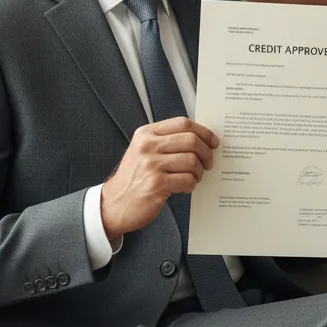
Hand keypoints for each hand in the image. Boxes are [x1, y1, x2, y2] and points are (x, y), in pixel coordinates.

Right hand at [100, 117, 217, 238]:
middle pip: (191, 140)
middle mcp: (147, 146)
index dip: (203, 131)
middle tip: (208, 163)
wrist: (114, 203)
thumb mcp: (143, 150)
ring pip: (192, 160)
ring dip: (199, 171)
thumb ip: (166, 140)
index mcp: (146, 133)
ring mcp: (151, 165)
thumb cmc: (134, 177)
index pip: (183, 123)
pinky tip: (185, 187)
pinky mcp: (156, 184)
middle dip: (206, 152)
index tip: (212, 141)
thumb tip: (201, 138)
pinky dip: (191, 184)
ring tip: (194, 177)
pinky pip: (187, 179)